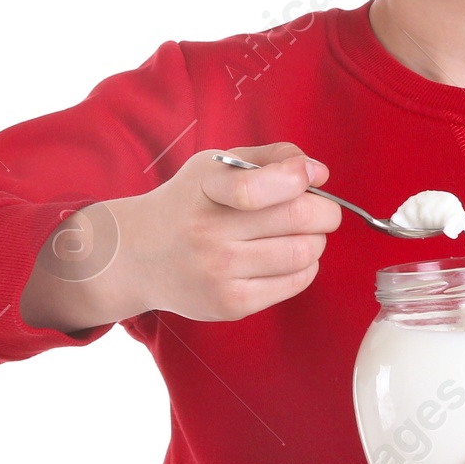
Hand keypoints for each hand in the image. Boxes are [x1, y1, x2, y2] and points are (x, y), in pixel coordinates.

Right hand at [21, 143, 340, 329]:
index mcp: (205, 189)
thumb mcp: (216, 166)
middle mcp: (209, 233)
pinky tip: (289, 258)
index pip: (258, 186)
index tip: (312, 177)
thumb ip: (269, 158)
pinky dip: (306, 267)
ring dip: (317, 240)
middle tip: (323, 211)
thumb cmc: (189, 203)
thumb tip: (319, 172)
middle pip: (297, 218)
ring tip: (303, 234)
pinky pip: (294, 283)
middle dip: (326, 211)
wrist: (139, 256)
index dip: (298, 177)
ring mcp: (219, 273)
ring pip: (303, 253)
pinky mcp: (230, 304)